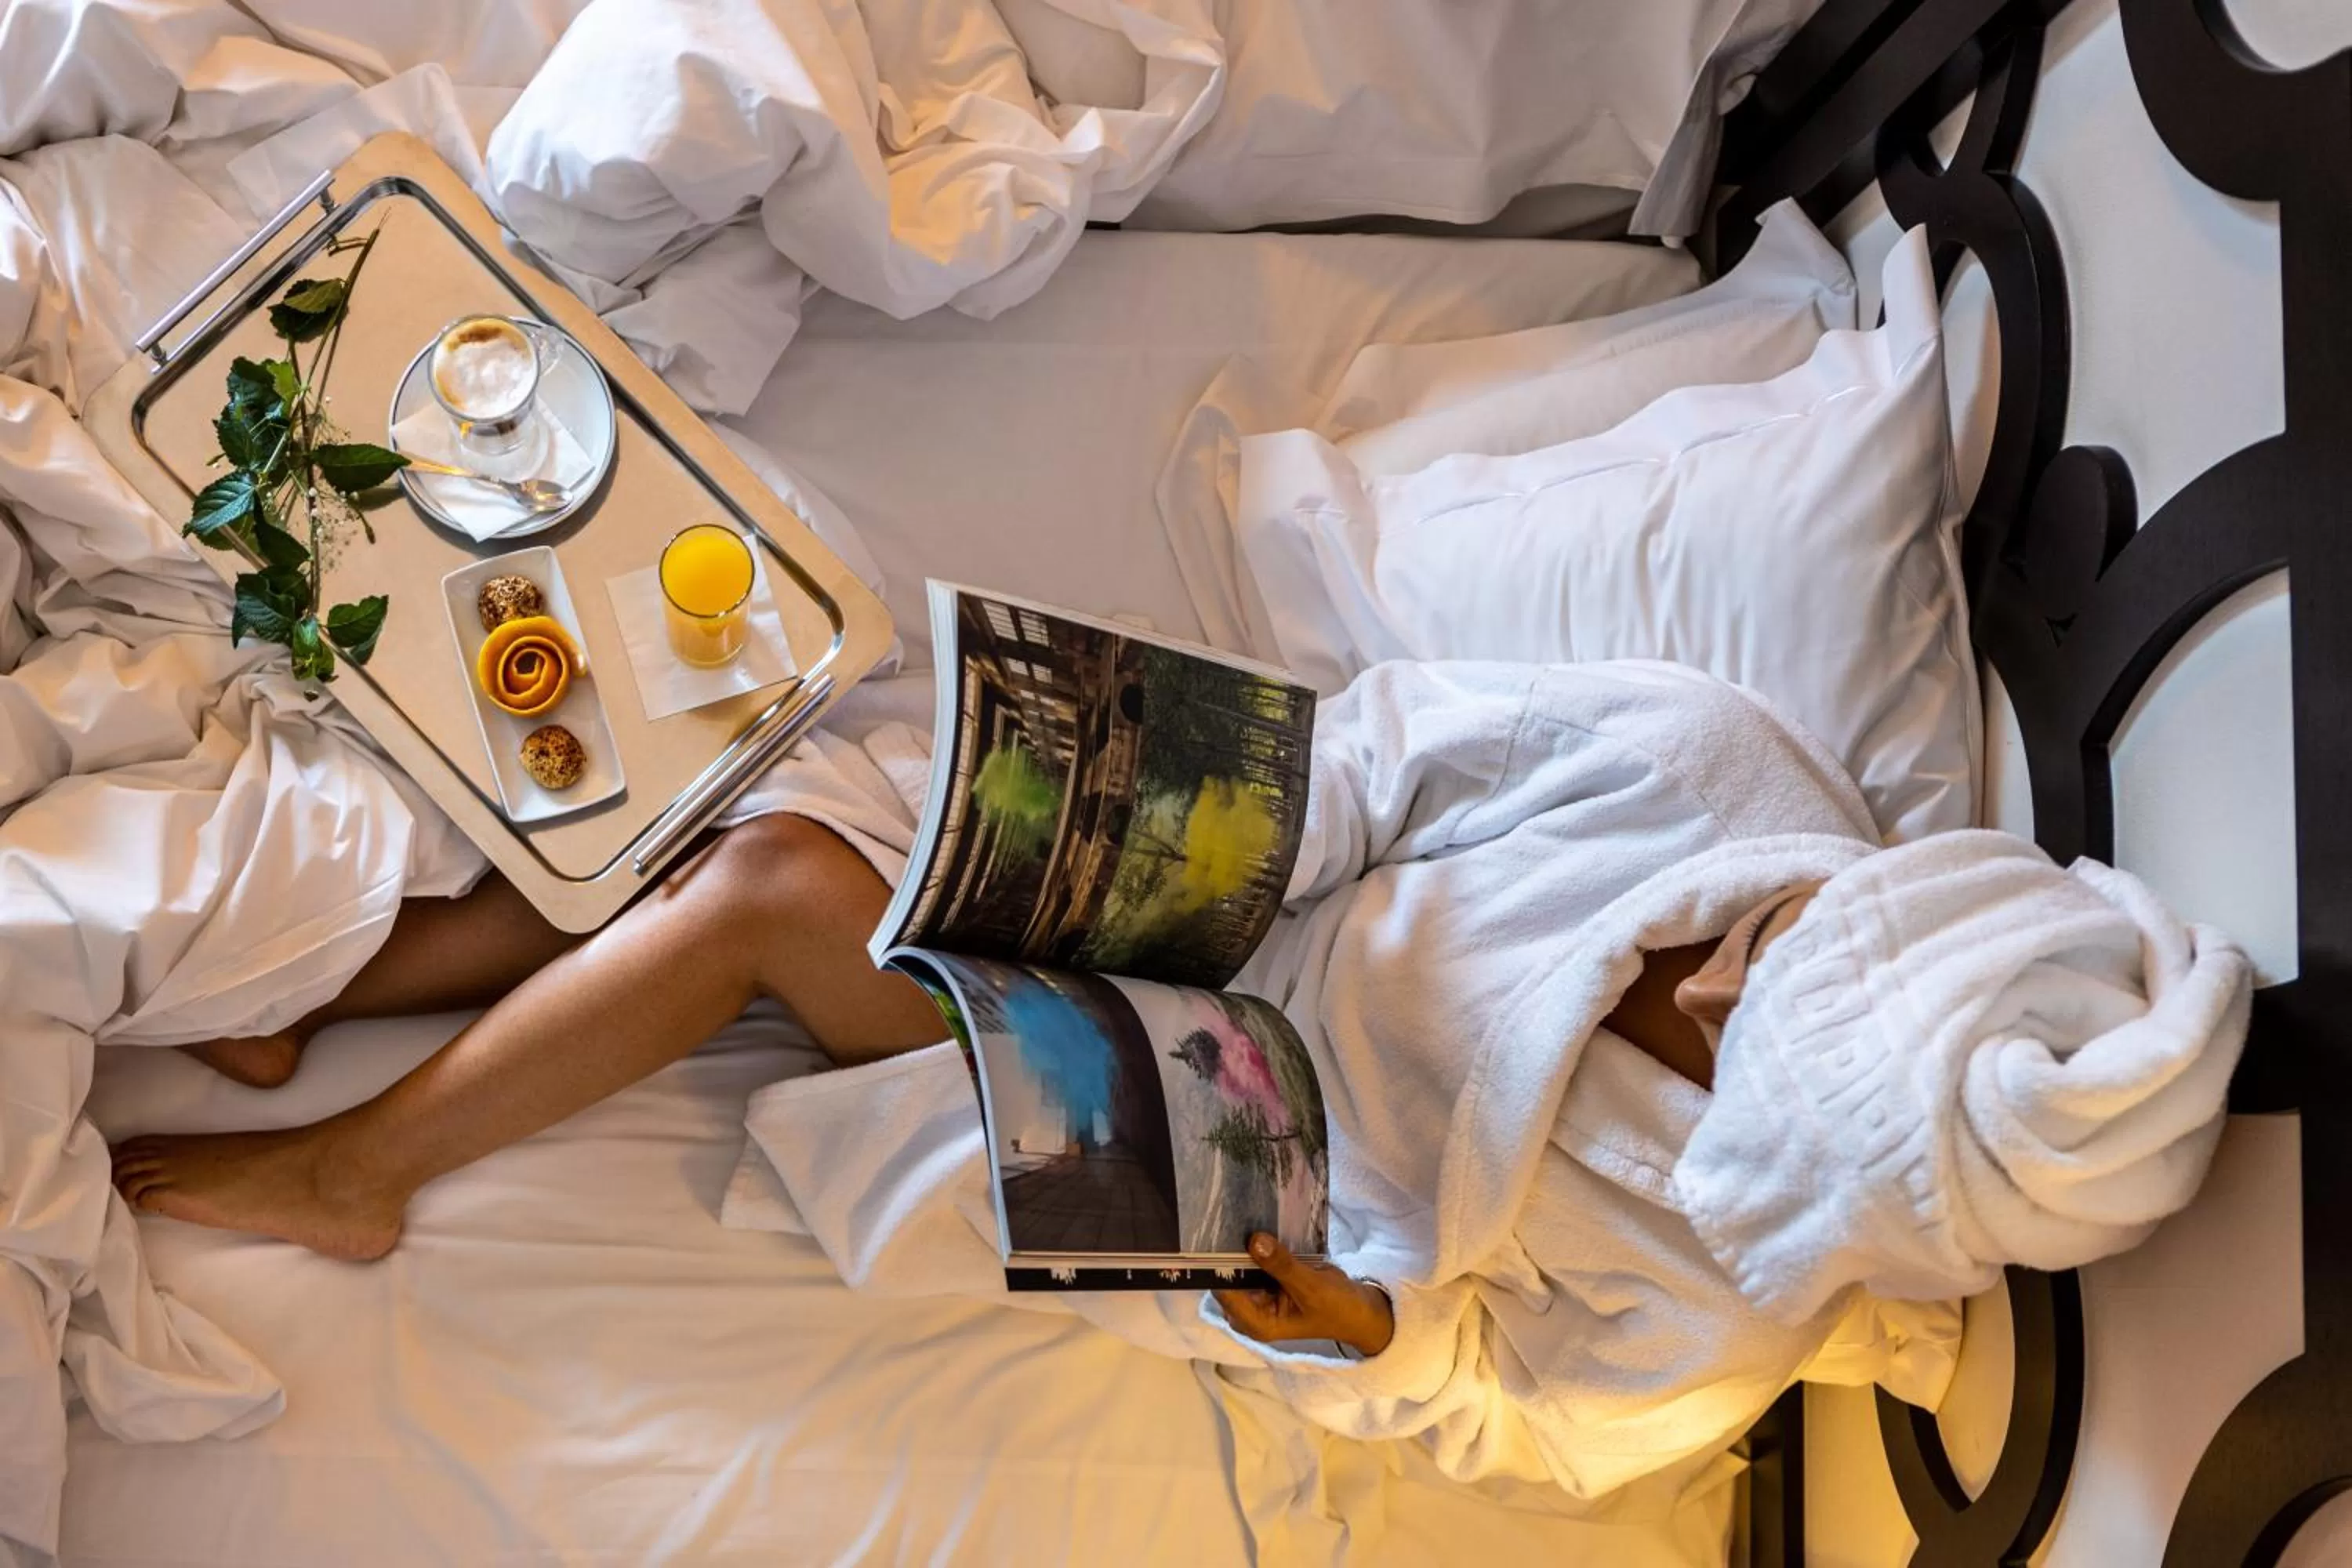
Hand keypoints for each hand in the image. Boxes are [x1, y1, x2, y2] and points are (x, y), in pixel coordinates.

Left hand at [1213, 1233, 1394, 1356]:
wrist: (1359, 1309)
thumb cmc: (1337, 1308)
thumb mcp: (1312, 1287)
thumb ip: (1282, 1265)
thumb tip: (1254, 1241)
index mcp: (1257, 1322)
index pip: (1225, 1292)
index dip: (1218, 1265)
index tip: (1216, 1236)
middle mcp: (1252, 1310)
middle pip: (1228, 1277)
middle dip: (1229, 1251)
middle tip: (1225, 1215)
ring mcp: (1260, 1294)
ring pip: (1241, 1266)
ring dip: (1242, 1245)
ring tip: (1236, 1212)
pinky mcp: (1270, 1280)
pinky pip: (1257, 1260)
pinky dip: (1257, 1246)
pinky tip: (1254, 1220)